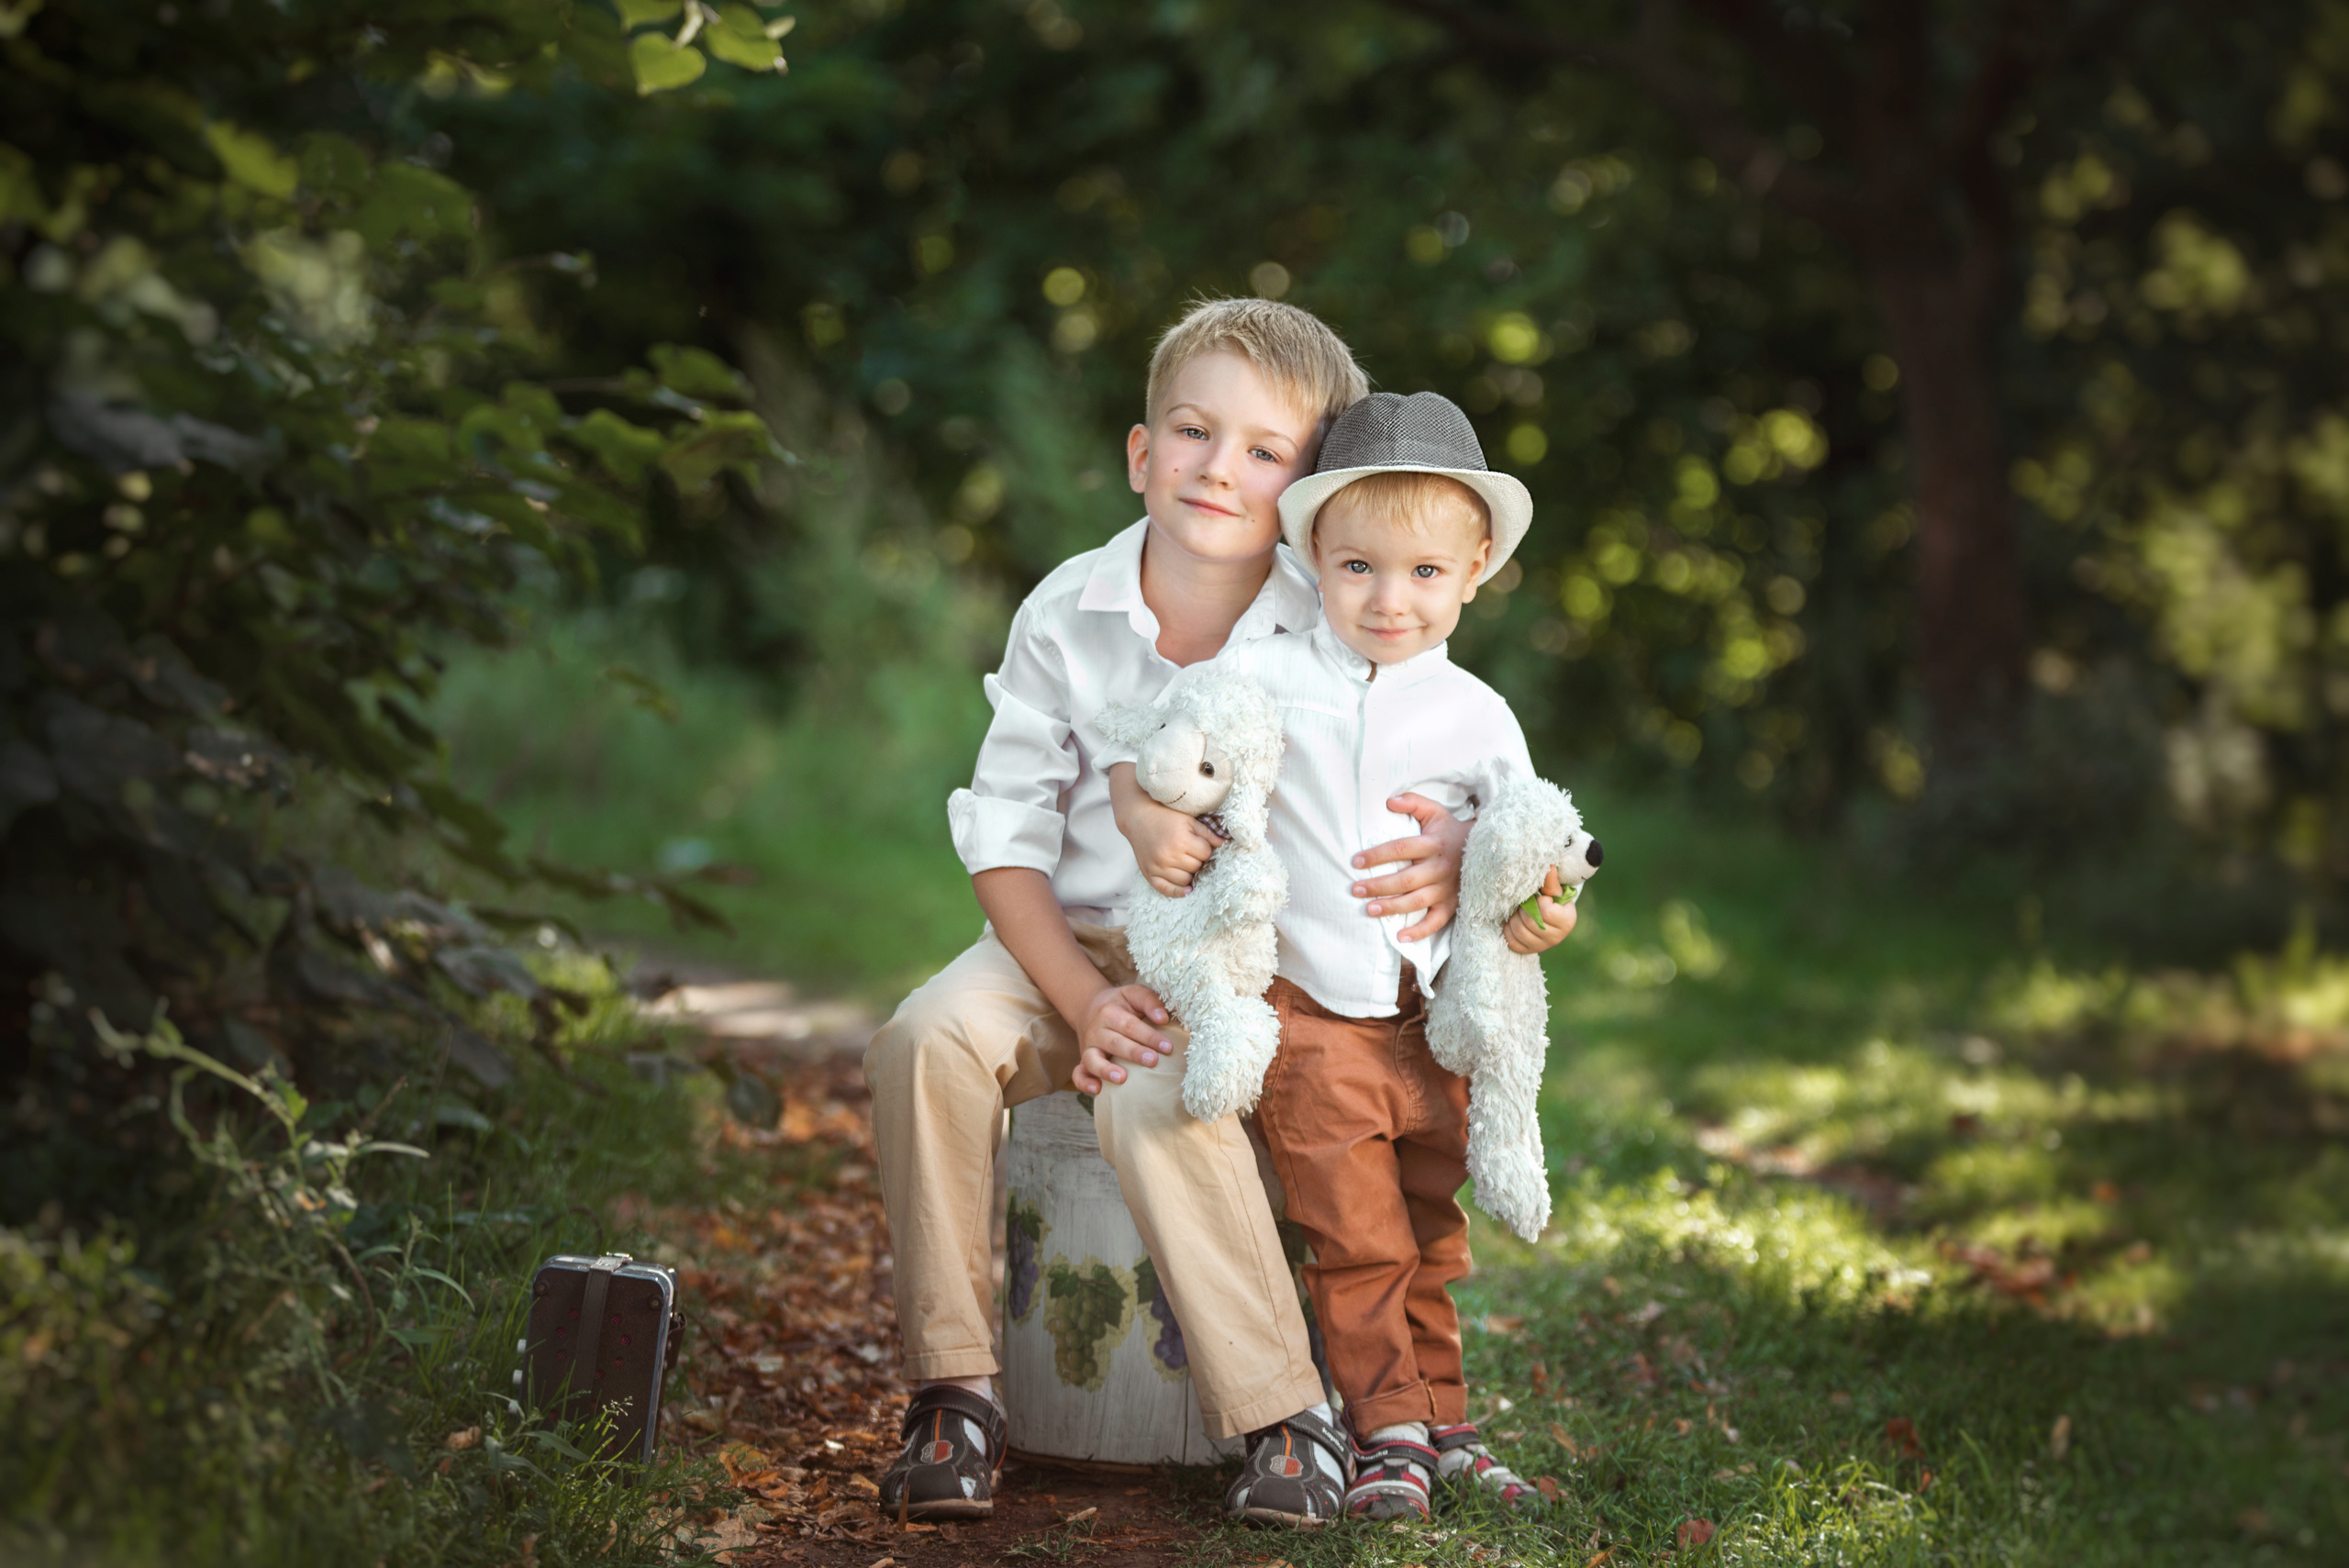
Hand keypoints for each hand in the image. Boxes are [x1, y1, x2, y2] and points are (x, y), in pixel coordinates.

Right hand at [1071, 982, 1170, 1092]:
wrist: (1088, 1006)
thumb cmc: (1119, 1003)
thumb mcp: (1133, 994)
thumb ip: (1149, 1001)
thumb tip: (1163, 1018)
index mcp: (1109, 1012)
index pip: (1130, 1025)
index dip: (1149, 1036)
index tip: (1167, 1047)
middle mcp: (1096, 1030)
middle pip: (1114, 1042)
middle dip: (1134, 1052)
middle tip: (1152, 1060)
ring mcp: (1088, 1047)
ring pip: (1092, 1059)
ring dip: (1106, 1070)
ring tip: (1122, 1078)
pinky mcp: (1083, 1061)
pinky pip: (1078, 1074)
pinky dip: (1084, 1082)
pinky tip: (1097, 1090)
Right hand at [1114, 769, 1224, 896]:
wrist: (1138, 818)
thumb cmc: (1166, 817)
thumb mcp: (1189, 820)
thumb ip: (1208, 833)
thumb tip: (1224, 844)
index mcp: (1181, 840)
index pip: (1206, 854)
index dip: (1205, 849)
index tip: (1198, 843)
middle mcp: (1169, 856)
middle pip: (1197, 867)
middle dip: (1197, 860)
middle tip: (1190, 852)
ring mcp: (1158, 867)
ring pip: (1186, 880)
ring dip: (1189, 873)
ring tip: (1184, 862)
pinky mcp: (1149, 874)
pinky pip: (1167, 890)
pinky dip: (1178, 891)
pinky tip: (1187, 889)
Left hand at [1352, 793, 1469, 941]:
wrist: (1487, 850)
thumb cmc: (1452, 831)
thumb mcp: (1436, 812)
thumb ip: (1413, 803)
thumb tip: (1389, 801)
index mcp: (1432, 844)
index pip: (1400, 849)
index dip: (1376, 856)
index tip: (1356, 862)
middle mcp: (1439, 868)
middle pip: (1405, 879)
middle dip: (1378, 886)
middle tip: (1356, 890)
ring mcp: (1447, 889)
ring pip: (1417, 901)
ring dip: (1392, 907)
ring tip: (1370, 910)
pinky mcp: (1453, 905)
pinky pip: (1437, 922)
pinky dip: (1420, 931)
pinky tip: (1401, 937)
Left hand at [1503, 866, 1577, 954]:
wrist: (1548, 916)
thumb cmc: (1552, 900)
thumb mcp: (1554, 891)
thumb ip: (1551, 881)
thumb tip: (1548, 866)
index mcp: (1567, 921)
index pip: (1546, 911)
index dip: (1540, 901)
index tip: (1541, 898)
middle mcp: (1557, 937)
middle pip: (1530, 922)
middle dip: (1524, 909)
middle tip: (1525, 903)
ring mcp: (1542, 946)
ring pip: (1519, 932)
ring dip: (1514, 918)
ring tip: (1519, 911)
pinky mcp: (1529, 951)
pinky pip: (1512, 941)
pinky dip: (1508, 929)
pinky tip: (1513, 921)